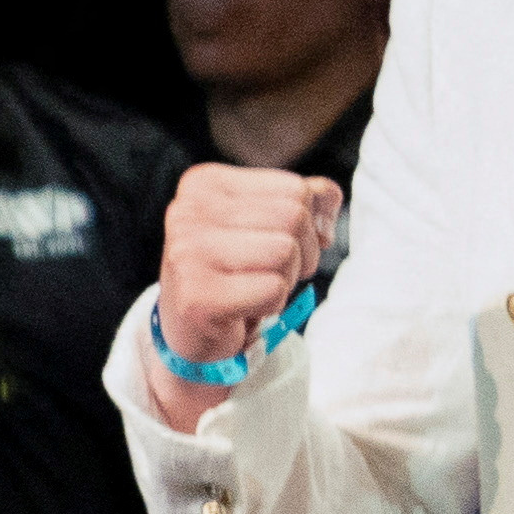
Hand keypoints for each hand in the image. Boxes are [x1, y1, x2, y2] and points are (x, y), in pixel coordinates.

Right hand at [151, 164, 340, 412]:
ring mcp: (187, 251)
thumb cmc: (239, 270)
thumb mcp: (271, 223)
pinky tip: (241, 308)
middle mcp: (188, 210)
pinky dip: (271, 304)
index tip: (270, 245)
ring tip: (252, 288)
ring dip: (284, 279)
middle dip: (299, 253)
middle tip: (265, 273)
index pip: (296, 190)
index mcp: (206, 183)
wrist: (194, 330)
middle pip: (294, 218)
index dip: (305, 225)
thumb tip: (327, 204)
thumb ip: (308, 199)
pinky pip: (274, 289)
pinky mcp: (196, 295)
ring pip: (286, 252)